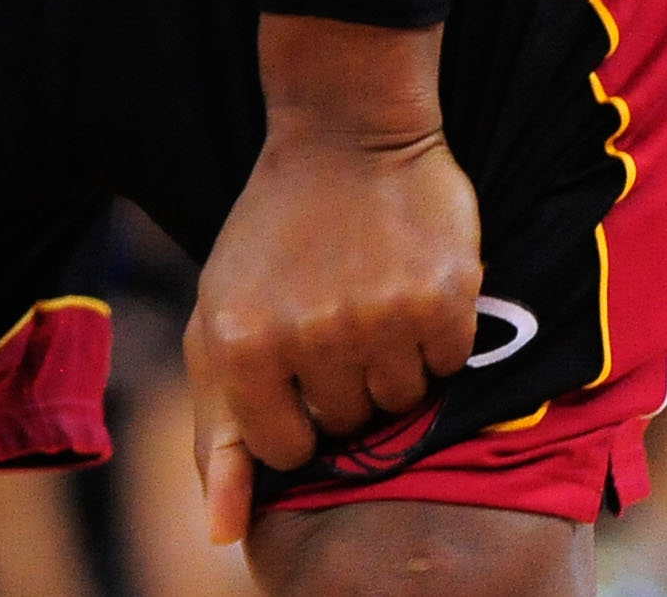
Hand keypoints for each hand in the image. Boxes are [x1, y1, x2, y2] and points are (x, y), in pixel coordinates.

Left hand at [184, 119, 482, 541]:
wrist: (346, 131)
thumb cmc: (273, 236)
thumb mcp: (221, 322)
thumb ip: (219, 434)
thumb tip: (223, 535)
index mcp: (240, 346)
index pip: (285, 452)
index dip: (294, 414)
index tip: (294, 362)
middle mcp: (308, 338)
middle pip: (347, 427)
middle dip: (341, 383)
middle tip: (332, 310)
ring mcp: (379, 320)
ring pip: (400, 404)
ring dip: (389, 361)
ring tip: (368, 294)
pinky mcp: (443, 301)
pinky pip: (448, 366)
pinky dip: (434, 337)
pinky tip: (407, 283)